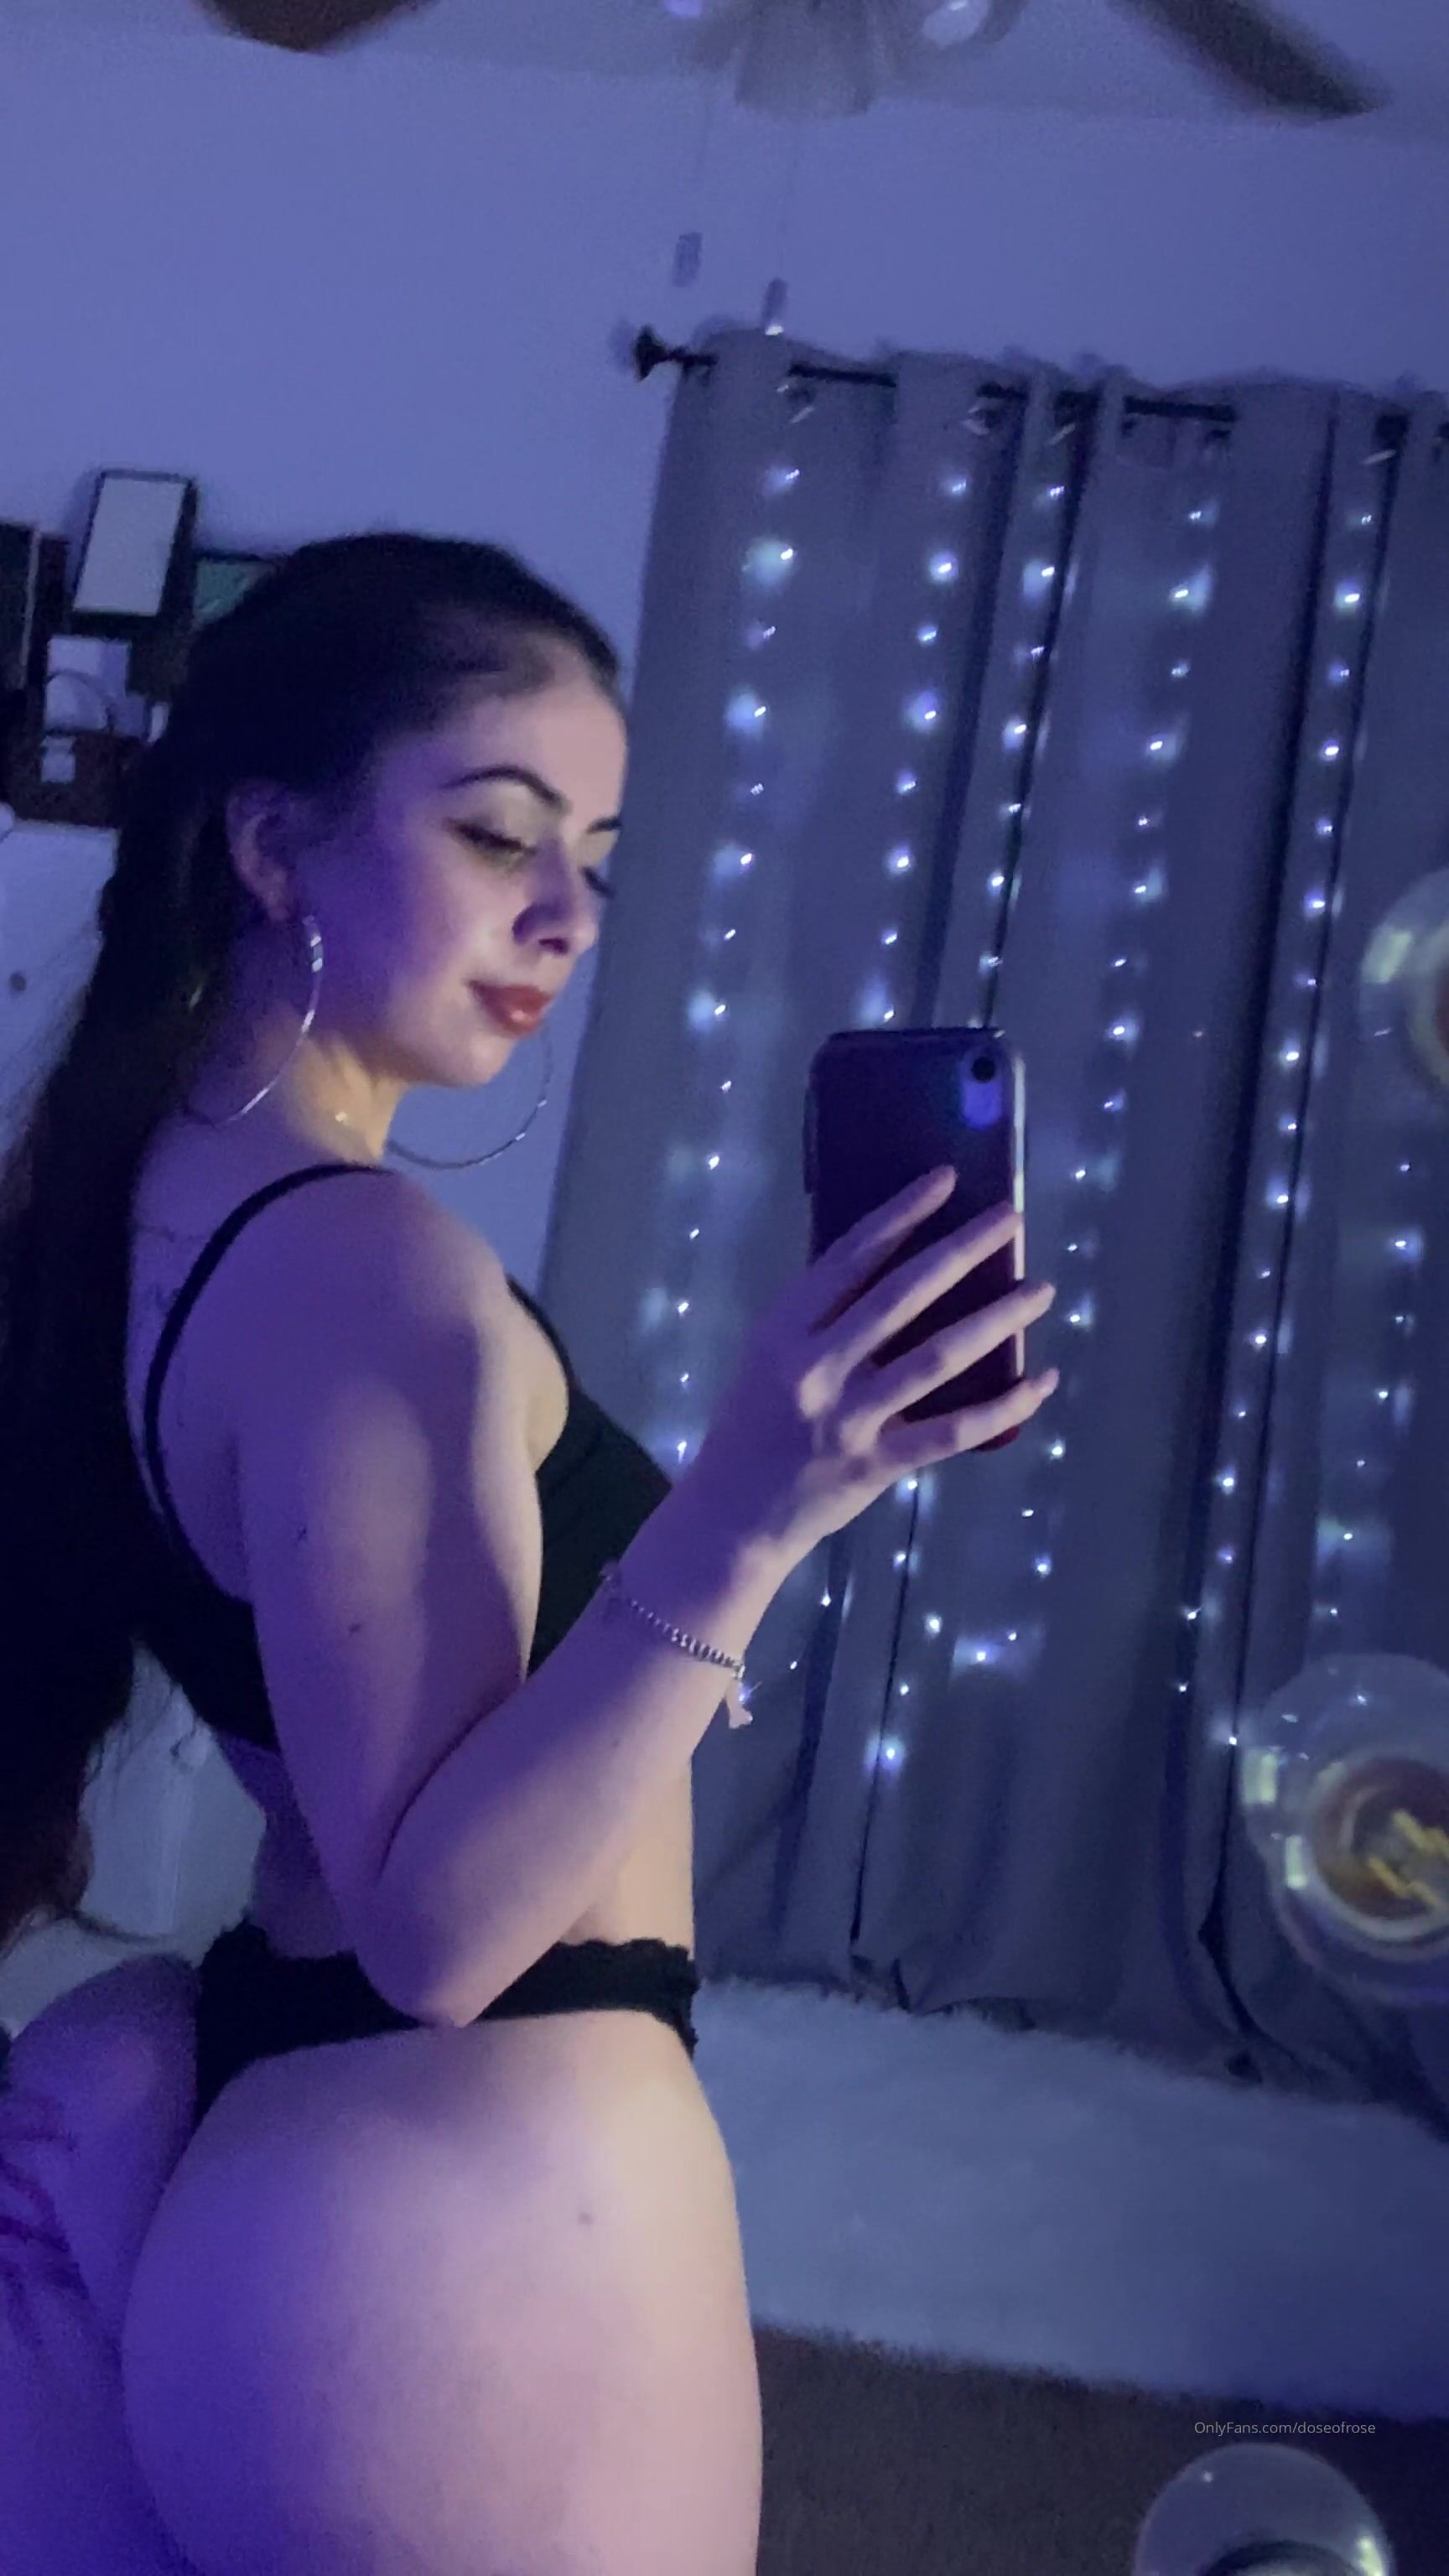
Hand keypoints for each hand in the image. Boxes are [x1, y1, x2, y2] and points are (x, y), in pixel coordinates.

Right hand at [691, 1167, 1057, 1573]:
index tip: (945, 1180)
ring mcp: (848, 1419)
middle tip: (1011, 1220)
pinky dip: (1004, 1407)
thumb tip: (877, 1250)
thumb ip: (818, 1311)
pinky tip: (1042, 1381)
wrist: (731, 1515)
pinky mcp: (876, 1464)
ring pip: (937, 1359)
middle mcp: (816, 1368)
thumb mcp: (767, 1354)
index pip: (849, 1257)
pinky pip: (952, 1432)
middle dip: (963, 1252)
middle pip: (901, 1297)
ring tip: (1041, 1290)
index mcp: (784, 1330)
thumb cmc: (752, 1423)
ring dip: (997, 1320)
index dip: (900, 1215)